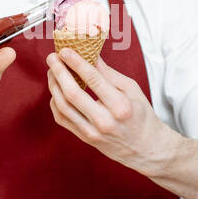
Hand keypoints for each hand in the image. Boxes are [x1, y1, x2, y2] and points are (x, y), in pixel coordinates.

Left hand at [45, 48, 175, 170]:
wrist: (145, 148)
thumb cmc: (141, 116)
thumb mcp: (132, 90)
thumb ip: (109, 73)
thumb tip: (90, 55)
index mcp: (120, 106)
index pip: (94, 80)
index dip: (77, 63)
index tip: (66, 50)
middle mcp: (104, 121)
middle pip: (73, 93)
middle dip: (59, 72)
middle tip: (53, 57)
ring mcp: (92, 132)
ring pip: (63, 106)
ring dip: (54, 85)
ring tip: (52, 71)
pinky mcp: (84, 138)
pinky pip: (62, 119)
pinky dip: (55, 102)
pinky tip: (56, 90)